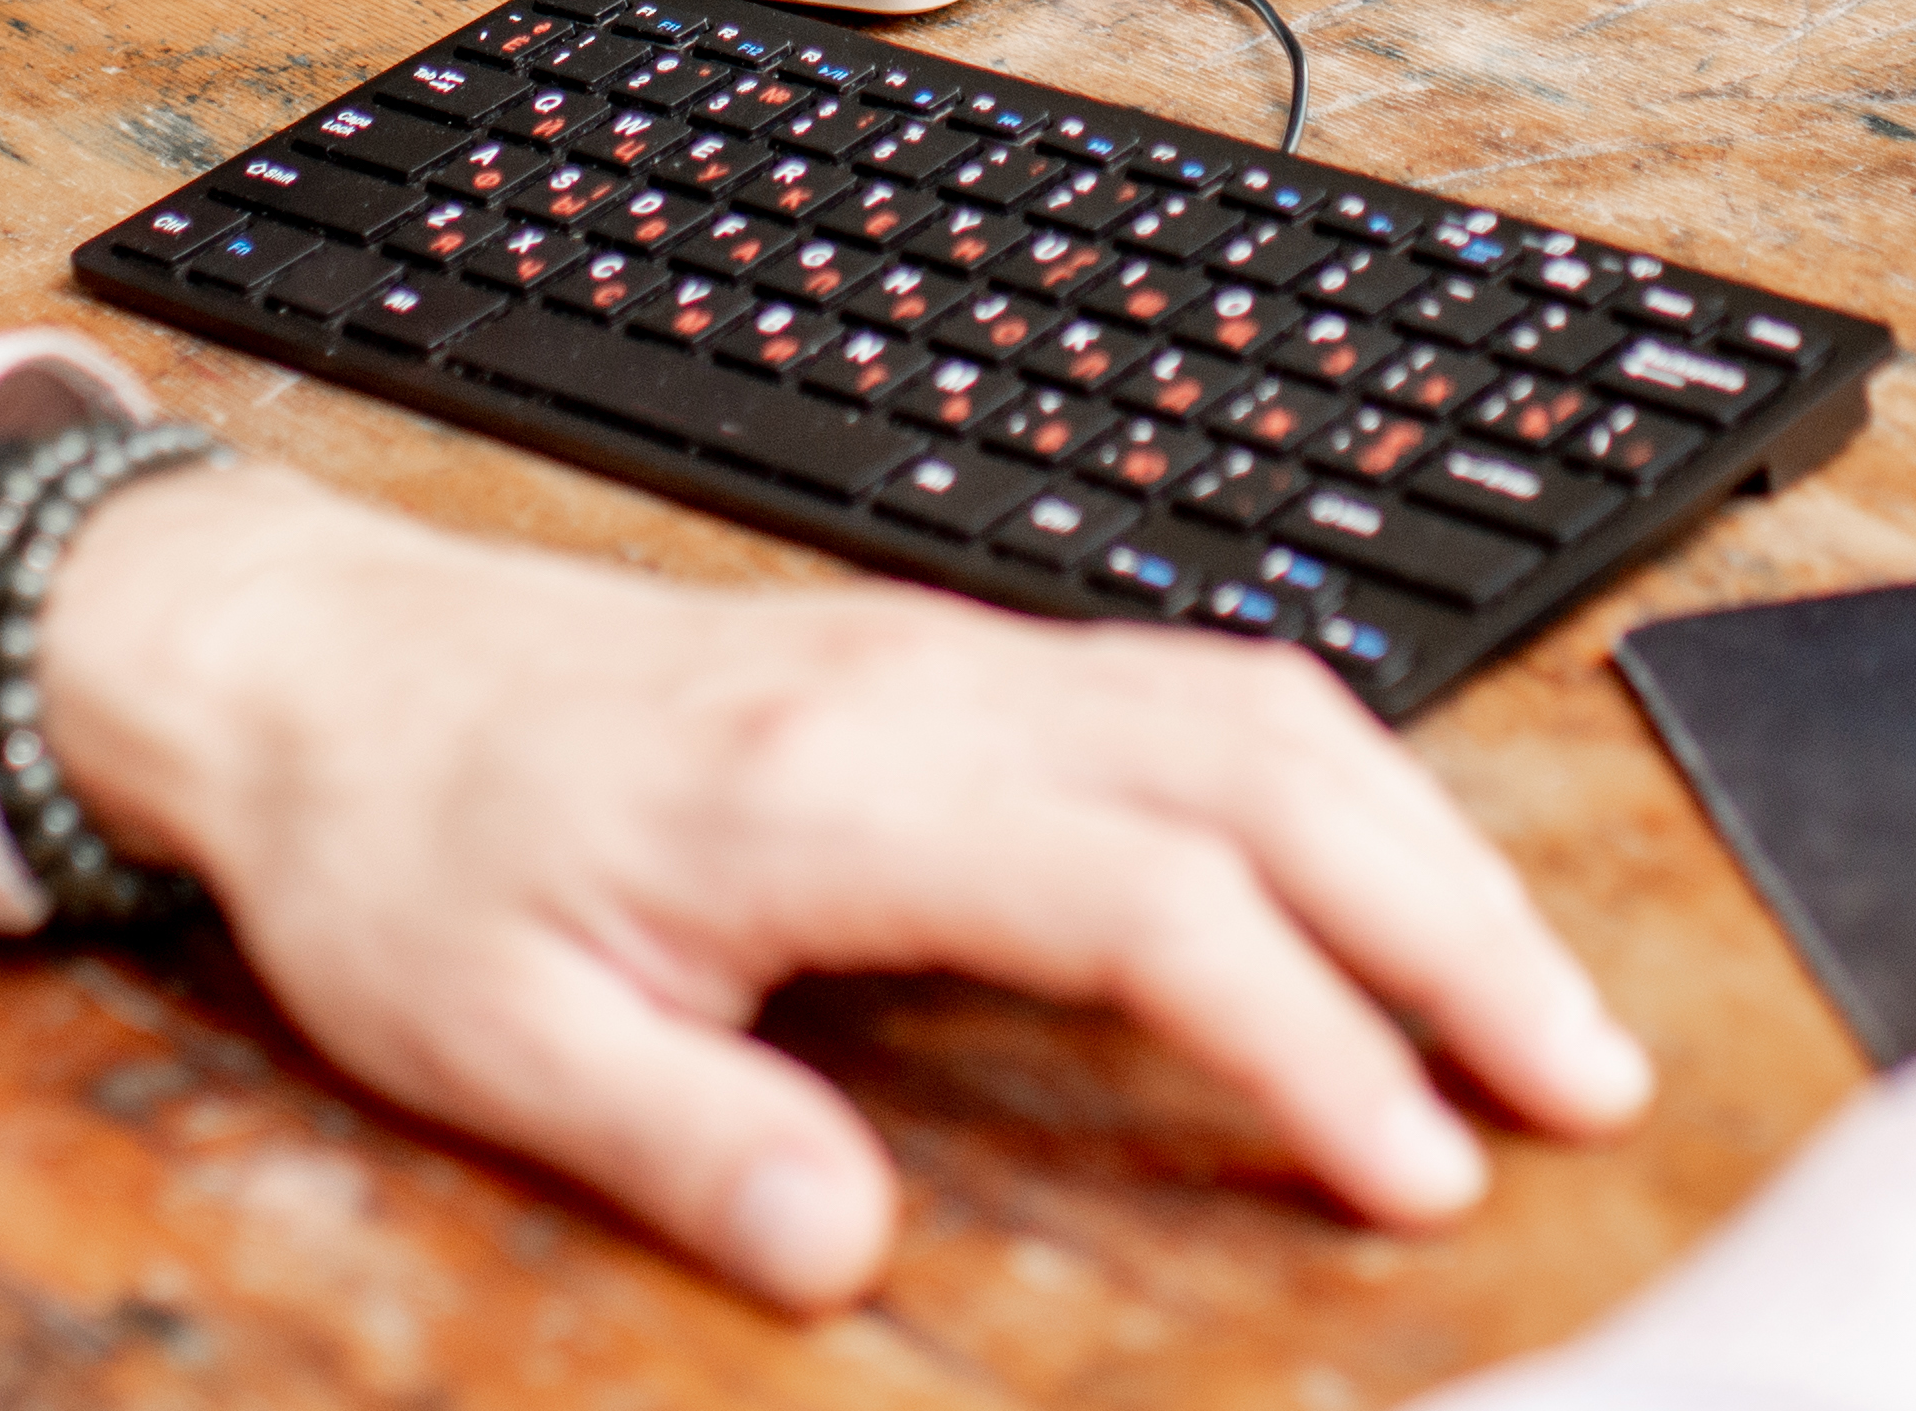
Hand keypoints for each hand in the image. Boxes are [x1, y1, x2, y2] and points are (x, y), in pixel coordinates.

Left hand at [43, 469, 1646, 1312]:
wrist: (326, 670)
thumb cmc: (409, 851)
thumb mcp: (493, 1036)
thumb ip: (688, 1141)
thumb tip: (852, 1259)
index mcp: (831, 785)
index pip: (1148, 891)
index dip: (1305, 1033)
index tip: (1416, 1172)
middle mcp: (933, 691)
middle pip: (1269, 762)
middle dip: (1454, 921)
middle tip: (1589, 1082)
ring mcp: (960, 656)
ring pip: (1262, 703)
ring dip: (1423, 844)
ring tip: (1539, 1009)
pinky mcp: (963, 663)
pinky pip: (1201, 689)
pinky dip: (1340, 789)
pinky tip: (1391, 887)